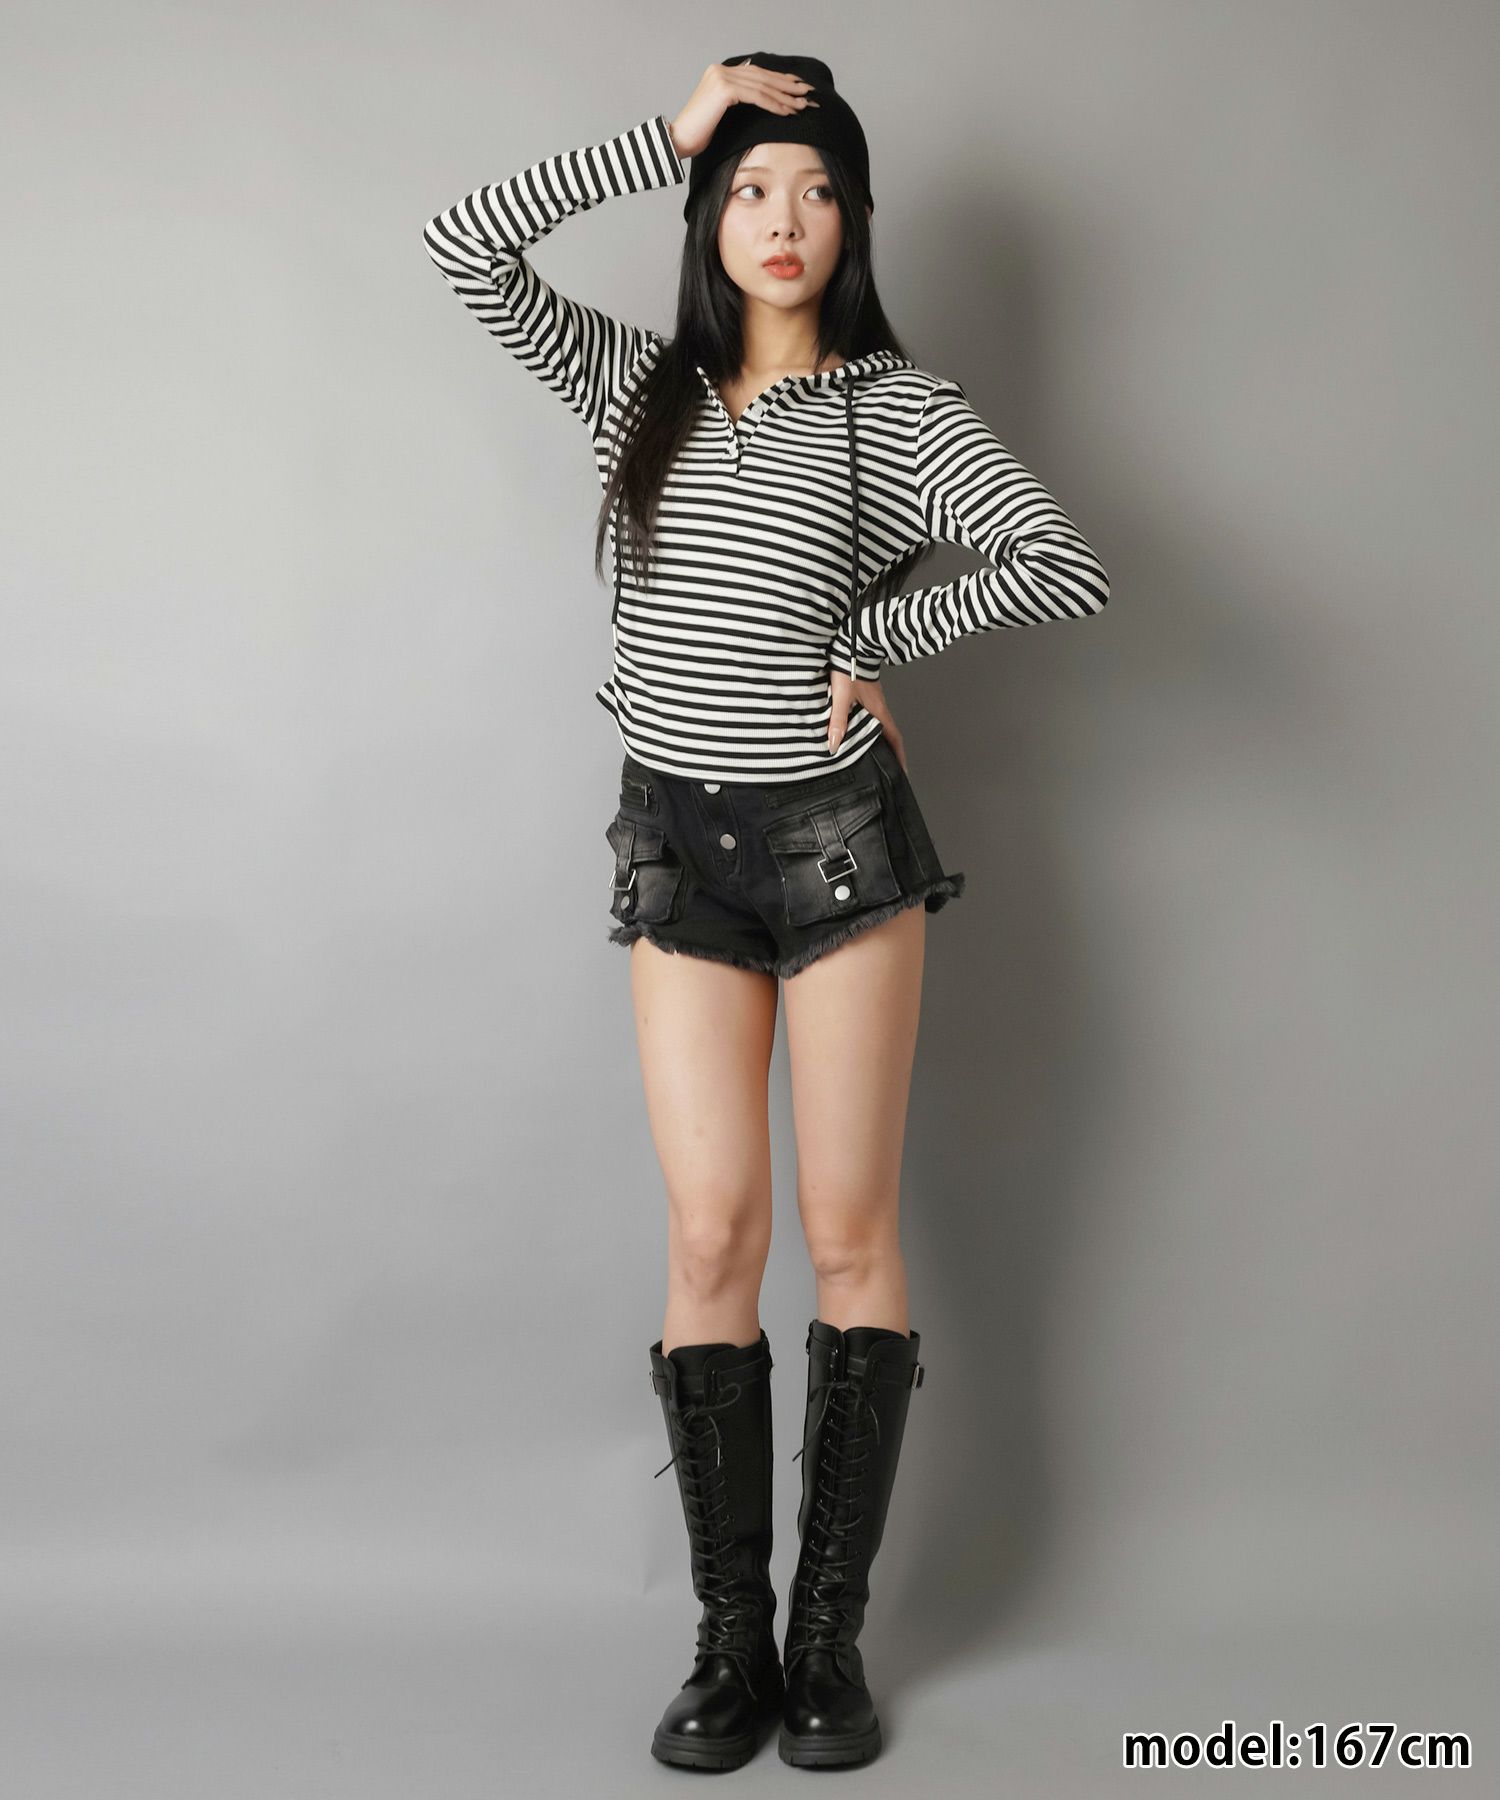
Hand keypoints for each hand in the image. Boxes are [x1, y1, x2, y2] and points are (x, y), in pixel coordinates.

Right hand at [669, 62, 820, 160]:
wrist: (677, 140)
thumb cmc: (698, 134)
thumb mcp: (720, 112)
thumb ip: (736, 99)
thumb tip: (756, 94)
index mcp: (721, 72)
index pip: (757, 74)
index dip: (779, 80)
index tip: (799, 88)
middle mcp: (722, 70)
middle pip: (763, 77)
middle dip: (788, 86)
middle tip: (809, 93)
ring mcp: (722, 77)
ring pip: (762, 86)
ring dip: (785, 96)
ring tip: (803, 105)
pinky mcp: (724, 89)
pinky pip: (756, 96)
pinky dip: (774, 104)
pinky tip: (788, 111)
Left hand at [828, 669, 908, 772]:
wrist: (851, 646)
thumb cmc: (848, 668)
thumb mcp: (842, 697)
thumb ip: (838, 721)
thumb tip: (834, 745)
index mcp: (879, 712)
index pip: (894, 739)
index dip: (899, 757)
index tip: (902, 772)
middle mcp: (879, 709)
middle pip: (888, 736)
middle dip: (888, 753)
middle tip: (885, 770)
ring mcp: (873, 702)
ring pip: (878, 727)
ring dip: (877, 741)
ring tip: (871, 756)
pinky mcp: (866, 696)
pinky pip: (870, 718)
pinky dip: (867, 729)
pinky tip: (857, 732)